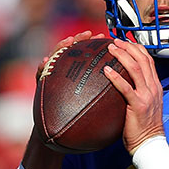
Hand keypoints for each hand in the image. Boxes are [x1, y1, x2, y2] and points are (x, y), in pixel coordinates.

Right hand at [24, 31, 98, 168]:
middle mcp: (67, 73)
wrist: (61, 133)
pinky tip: (44, 61)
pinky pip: (41, 73)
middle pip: (73, 52)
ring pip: (56, 57)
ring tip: (68, 41)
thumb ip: (106, 93)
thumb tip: (128, 89)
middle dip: (80, 40)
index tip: (107, 39)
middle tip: (88, 34)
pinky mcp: (42, 84)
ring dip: (61, 47)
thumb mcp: (96, 105)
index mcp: (82, 75)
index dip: (97, 46)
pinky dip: (42, 66)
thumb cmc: (80, 119)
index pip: (89, 56)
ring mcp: (54, 77)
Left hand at [103, 39, 164, 152]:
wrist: (150, 144)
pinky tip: (105, 70)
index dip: (136, 48)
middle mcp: (153, 87)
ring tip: (110, 49)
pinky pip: (126, 87)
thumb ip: (137, 93)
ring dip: (122, 55)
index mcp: (155, 86)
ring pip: (135, 68)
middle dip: (127, 47)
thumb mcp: (144, 106)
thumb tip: (121, 86)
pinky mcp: (138, 105)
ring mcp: (147, 95)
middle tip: (113, 41)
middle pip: (142, 59)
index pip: (148, 60)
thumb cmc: (143, 128)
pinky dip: (115, 77)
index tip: (124, 42)